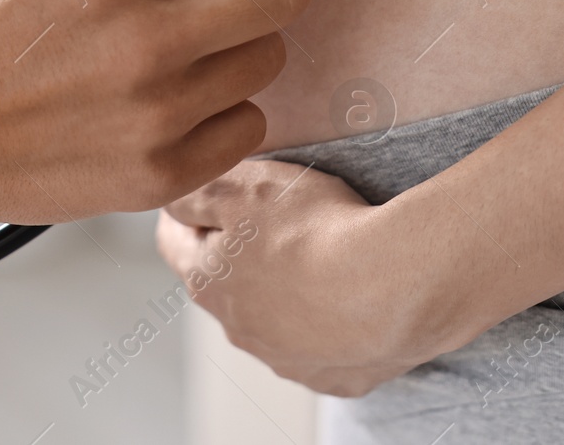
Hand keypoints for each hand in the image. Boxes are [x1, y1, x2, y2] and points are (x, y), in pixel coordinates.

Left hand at [157, 159, 431, 395]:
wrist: (394, 286)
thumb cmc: (316, 230)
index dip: (179, 215)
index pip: (172, 243)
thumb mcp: (244, 187)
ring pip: (271, 320)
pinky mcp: (333, 376)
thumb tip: (169, 200)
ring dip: (282, 292)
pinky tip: (350, 296)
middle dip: (234, 255)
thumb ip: (196, 192)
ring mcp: (286, 359)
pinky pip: (322, 346)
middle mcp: (239, 330)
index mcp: (209, 282)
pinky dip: (328, 321)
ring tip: (315, 258)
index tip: (190, 199)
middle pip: (223, 285)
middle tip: (263, 221)